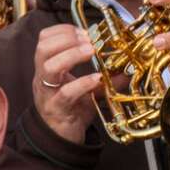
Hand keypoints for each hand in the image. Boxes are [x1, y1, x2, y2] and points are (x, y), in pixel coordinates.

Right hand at [31, 23, 102, 143]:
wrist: (62, 139)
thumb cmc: (71, 110)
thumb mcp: (88, 89)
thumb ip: (104, 77)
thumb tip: (127, 68)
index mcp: (47, 68)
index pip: (44, 39)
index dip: (63, 30)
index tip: (83, 32)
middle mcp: (43, 78)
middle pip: (43, 49)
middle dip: (66, 39)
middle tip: (88, 40)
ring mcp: (48, 93)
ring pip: (49, 67)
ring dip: (71, 55)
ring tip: (90, 51)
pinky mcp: (57, 109)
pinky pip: (65, 93)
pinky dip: (82, 82)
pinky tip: (96, 78)